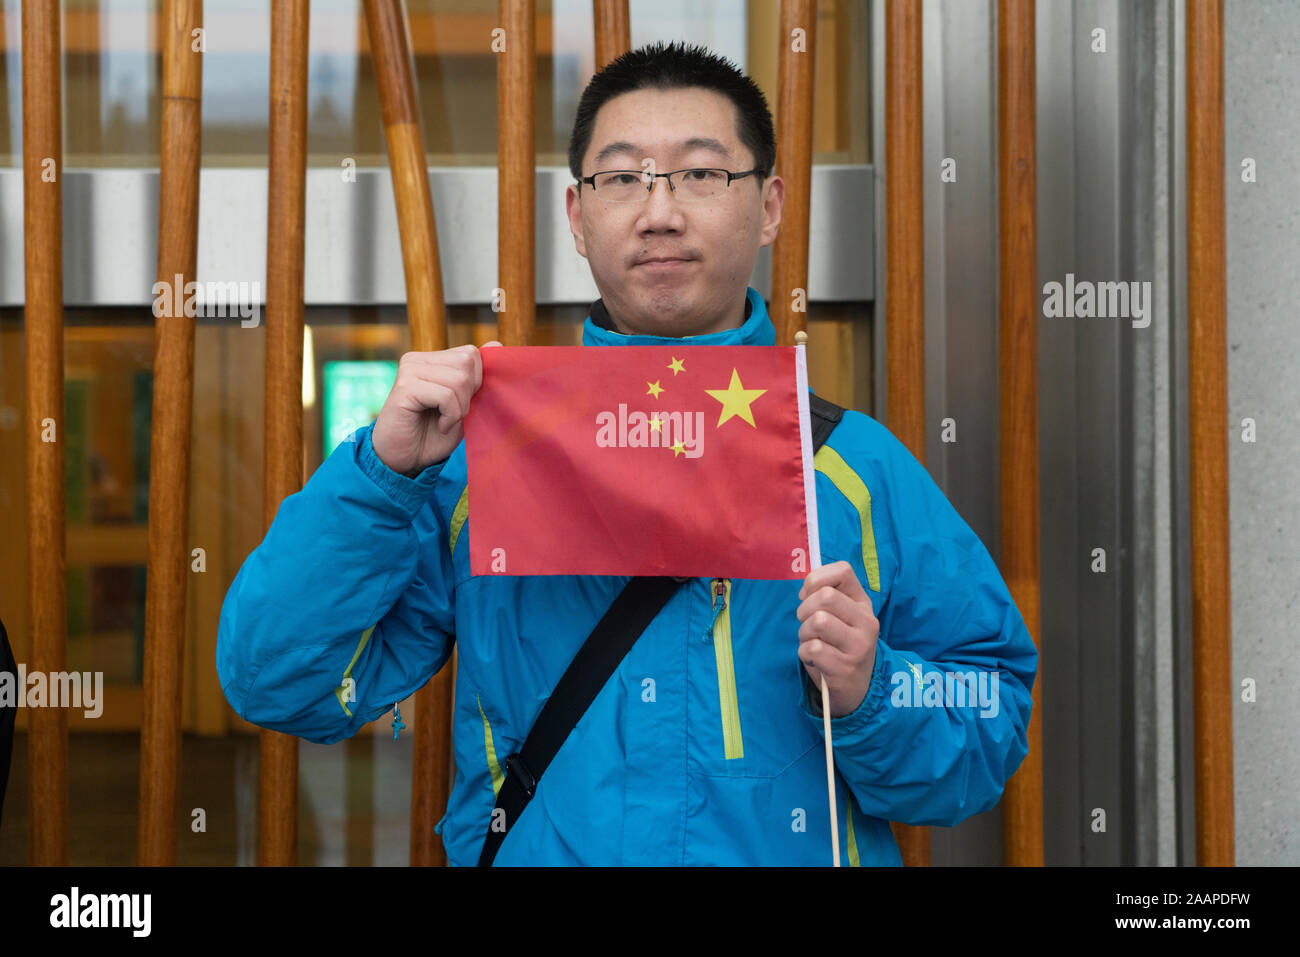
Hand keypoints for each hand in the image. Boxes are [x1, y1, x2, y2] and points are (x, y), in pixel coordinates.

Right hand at [371, 341, 501, 476]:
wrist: (406, 460)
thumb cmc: (434, 434)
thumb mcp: (464, 404)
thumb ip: (478, 378)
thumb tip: (497, 342)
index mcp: (431, 359)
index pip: (471, 354)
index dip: (477, 382)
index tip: (462, 404)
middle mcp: (417, 359)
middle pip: (467, 363)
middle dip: (468, 395)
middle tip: (453, 414)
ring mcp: (409, 370)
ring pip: (459, 380)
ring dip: (459, 409)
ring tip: (445, 421)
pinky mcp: (404, 387)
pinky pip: (446, 395)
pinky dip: (450, 416)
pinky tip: (440, 425)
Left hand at [796, 560, 878, 717]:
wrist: (857, 688)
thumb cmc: (839, 645)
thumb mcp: (841, 617)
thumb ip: (826, 596)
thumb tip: (805, 589)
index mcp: (863, 604)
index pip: (843, 571)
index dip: (816, 579)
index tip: (809, 596)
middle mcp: (866, 622)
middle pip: (825, 596)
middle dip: (805, 610)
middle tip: (807, 624)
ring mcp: (859, 646)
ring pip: (818, 621)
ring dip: (804, 633)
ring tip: (812, 642)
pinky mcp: (846, 668)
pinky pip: (813, 648)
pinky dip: (805, 653)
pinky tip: (815, 659)